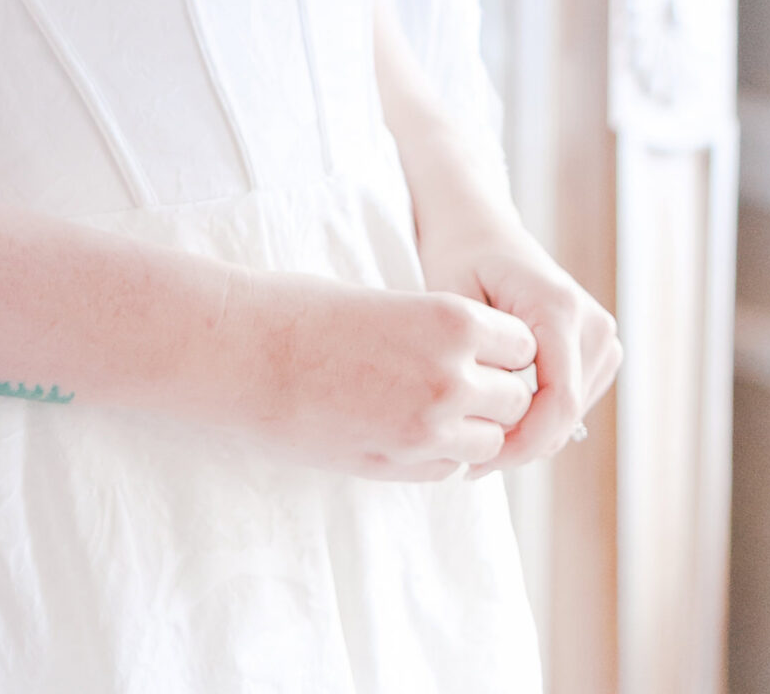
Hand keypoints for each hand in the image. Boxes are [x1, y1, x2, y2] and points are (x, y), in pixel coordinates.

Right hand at [231, 271, 538, 482]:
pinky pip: (451, 467)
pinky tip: (402, 428)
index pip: (522, 345)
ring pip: (491, 441)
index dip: (503, 348)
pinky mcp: (400, 465)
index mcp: (451, 321)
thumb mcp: (388, 302)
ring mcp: (429, 429)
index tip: (478, 347)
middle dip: (493, 392)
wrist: (246, 352)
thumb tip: (476, 360)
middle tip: (455, 380)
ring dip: (472, 429)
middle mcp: (452, 376)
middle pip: (515, 398)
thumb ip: (439, 334)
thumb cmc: (306, 312)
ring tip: (427, 407)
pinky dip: (441, 454)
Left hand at [415, 210, 620, 468]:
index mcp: (559, 307)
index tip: (475, 465)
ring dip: (530, 436)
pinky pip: (573, 402)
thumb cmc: (457, 255)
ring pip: (572, 416)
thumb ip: (483, 357)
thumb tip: (503, 419)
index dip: (521, 444)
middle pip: (567, 414)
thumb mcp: (454, 300)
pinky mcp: (600, 346)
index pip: (558, 401)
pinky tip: (499, 418)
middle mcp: (593, 322)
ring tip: (476, 439)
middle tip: (467, 466)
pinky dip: (540, 419)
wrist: (479, 223)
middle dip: (520, 447)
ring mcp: (603, 334)